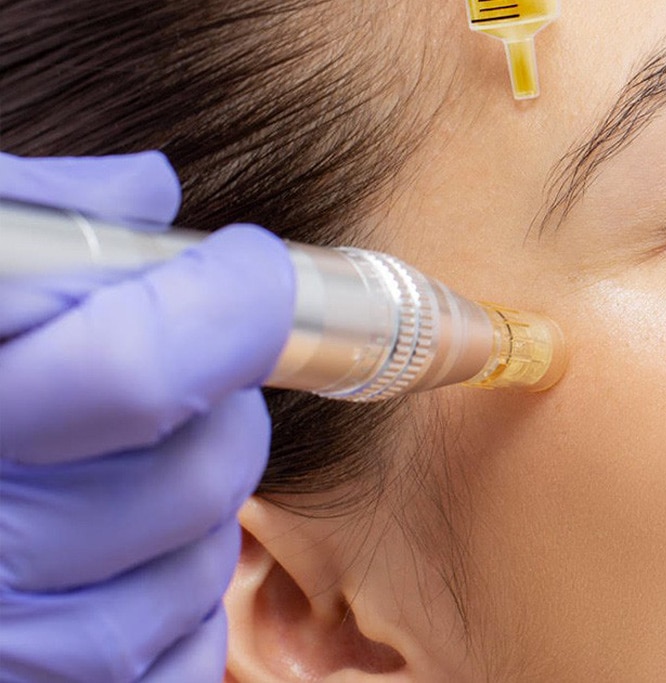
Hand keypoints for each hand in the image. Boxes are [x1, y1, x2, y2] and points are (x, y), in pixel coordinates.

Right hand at [0, 153, 294, 680]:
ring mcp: (0, 641)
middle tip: (197, 370)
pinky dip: (182, 602)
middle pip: (190, 478)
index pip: (136, 369)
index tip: (248, 267)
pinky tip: (127, 551)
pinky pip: (175, 663)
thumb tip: (145, 192)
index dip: (230, 307)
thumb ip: (24, 218)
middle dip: (225, 407)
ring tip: (137, 462)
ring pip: (193, 573)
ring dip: (204, 504)